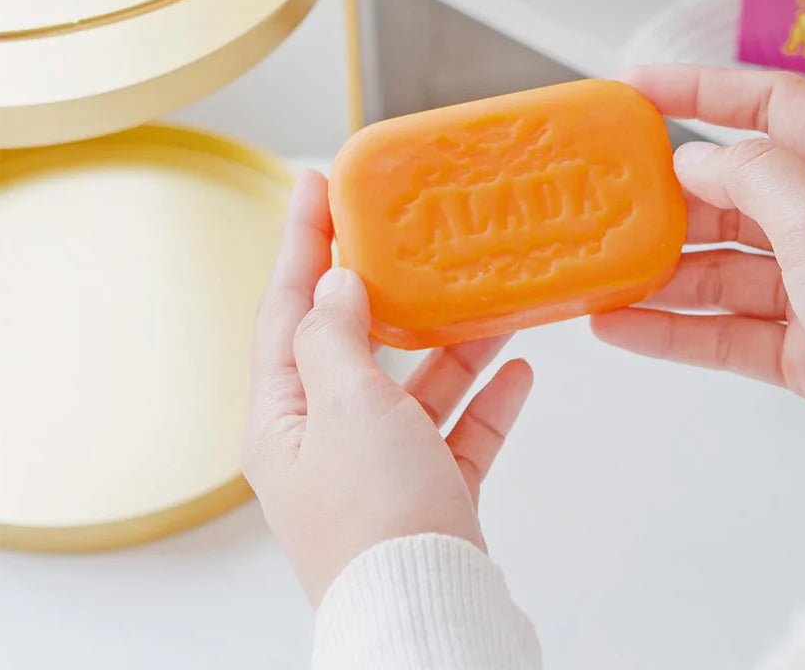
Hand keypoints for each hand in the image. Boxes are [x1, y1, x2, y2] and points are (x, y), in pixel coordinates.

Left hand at [242, 171, 532, 605]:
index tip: (316, 185)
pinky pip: (459, 432)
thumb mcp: (348, 407)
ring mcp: (381, 468)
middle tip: (410, 234)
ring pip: (417, 386)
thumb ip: (339, 338)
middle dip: (390, 290)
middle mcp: (327, 440)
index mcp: (286, 417)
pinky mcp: (430, 494)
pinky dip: (486, 401)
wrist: (429, 618)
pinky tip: (518, 372)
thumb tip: (336, 286)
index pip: (287, 308)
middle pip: (357, 343)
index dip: (300, 240)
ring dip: (455, 344)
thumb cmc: (376, 521)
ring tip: (489, 298)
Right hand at [592, 66, 804, 458]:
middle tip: (621, 202)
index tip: (641, 88)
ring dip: (668, 276)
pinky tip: (625, 327)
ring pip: (728, 269)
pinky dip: (678, 329)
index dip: (703, 90)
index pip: (776, 106)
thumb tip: (696, 158)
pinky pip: (728, 329)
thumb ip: (751, 177)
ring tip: (611, 277)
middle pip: (742, 195)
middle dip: (679, 202)